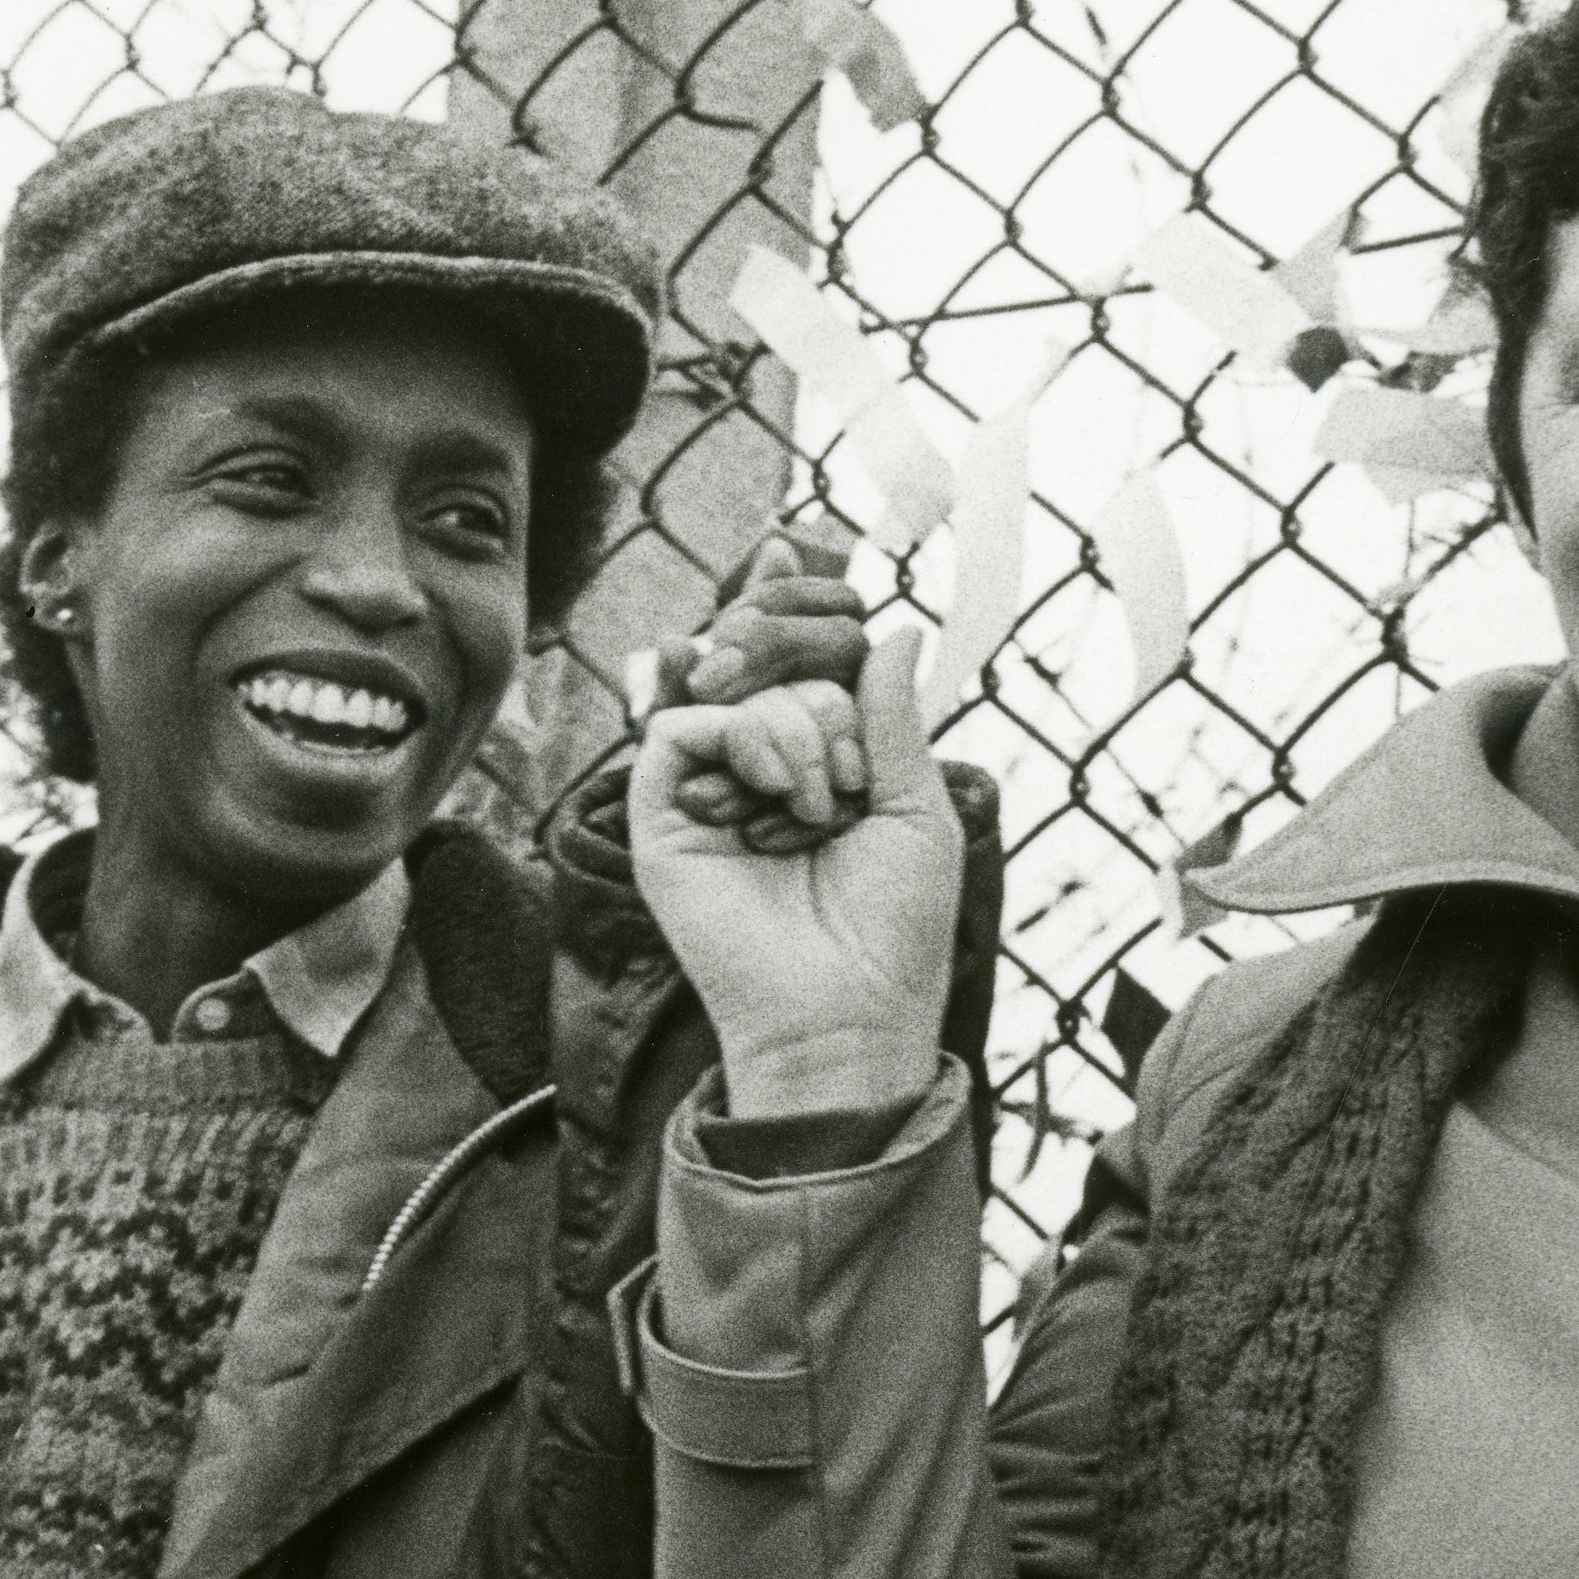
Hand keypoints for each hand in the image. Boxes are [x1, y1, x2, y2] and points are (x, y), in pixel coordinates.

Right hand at [631, 617, 961, 1119]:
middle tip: (846, 780)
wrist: (847, 1010)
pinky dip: (740, 739)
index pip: (801, 662)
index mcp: (815, 764)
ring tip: (817, 811)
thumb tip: (901, 628)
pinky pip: (682, 728)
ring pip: (730, 689)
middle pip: (767, 662)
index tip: (804, 567)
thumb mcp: (916, 806)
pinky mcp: (662, 820)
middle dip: (822, 699)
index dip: (805, 621)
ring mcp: (707, 792)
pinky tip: (777, 795)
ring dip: (796, 732)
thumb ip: (894, 715)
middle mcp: (755, 771)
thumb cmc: (893, 927)